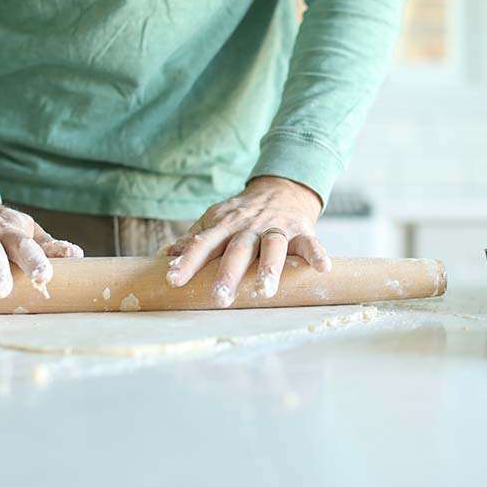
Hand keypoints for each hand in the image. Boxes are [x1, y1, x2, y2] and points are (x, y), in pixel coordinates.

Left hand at [164, 176, 330, 306]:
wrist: (280, 187)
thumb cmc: (242, 213)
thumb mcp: (216, 220)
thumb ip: (194, 238)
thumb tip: (164, 256)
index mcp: (224, 225)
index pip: (203, 243)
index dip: (188, 261)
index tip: (173, 280)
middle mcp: (249, 226)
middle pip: (237, 249)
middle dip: (228, 273)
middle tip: (220, 299)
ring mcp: (276, 227)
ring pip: (272, 247)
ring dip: (270, 267)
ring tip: (265, 291)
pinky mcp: (301, 231)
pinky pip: (310, 243)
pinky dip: (316, 254)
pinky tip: (322, 269)